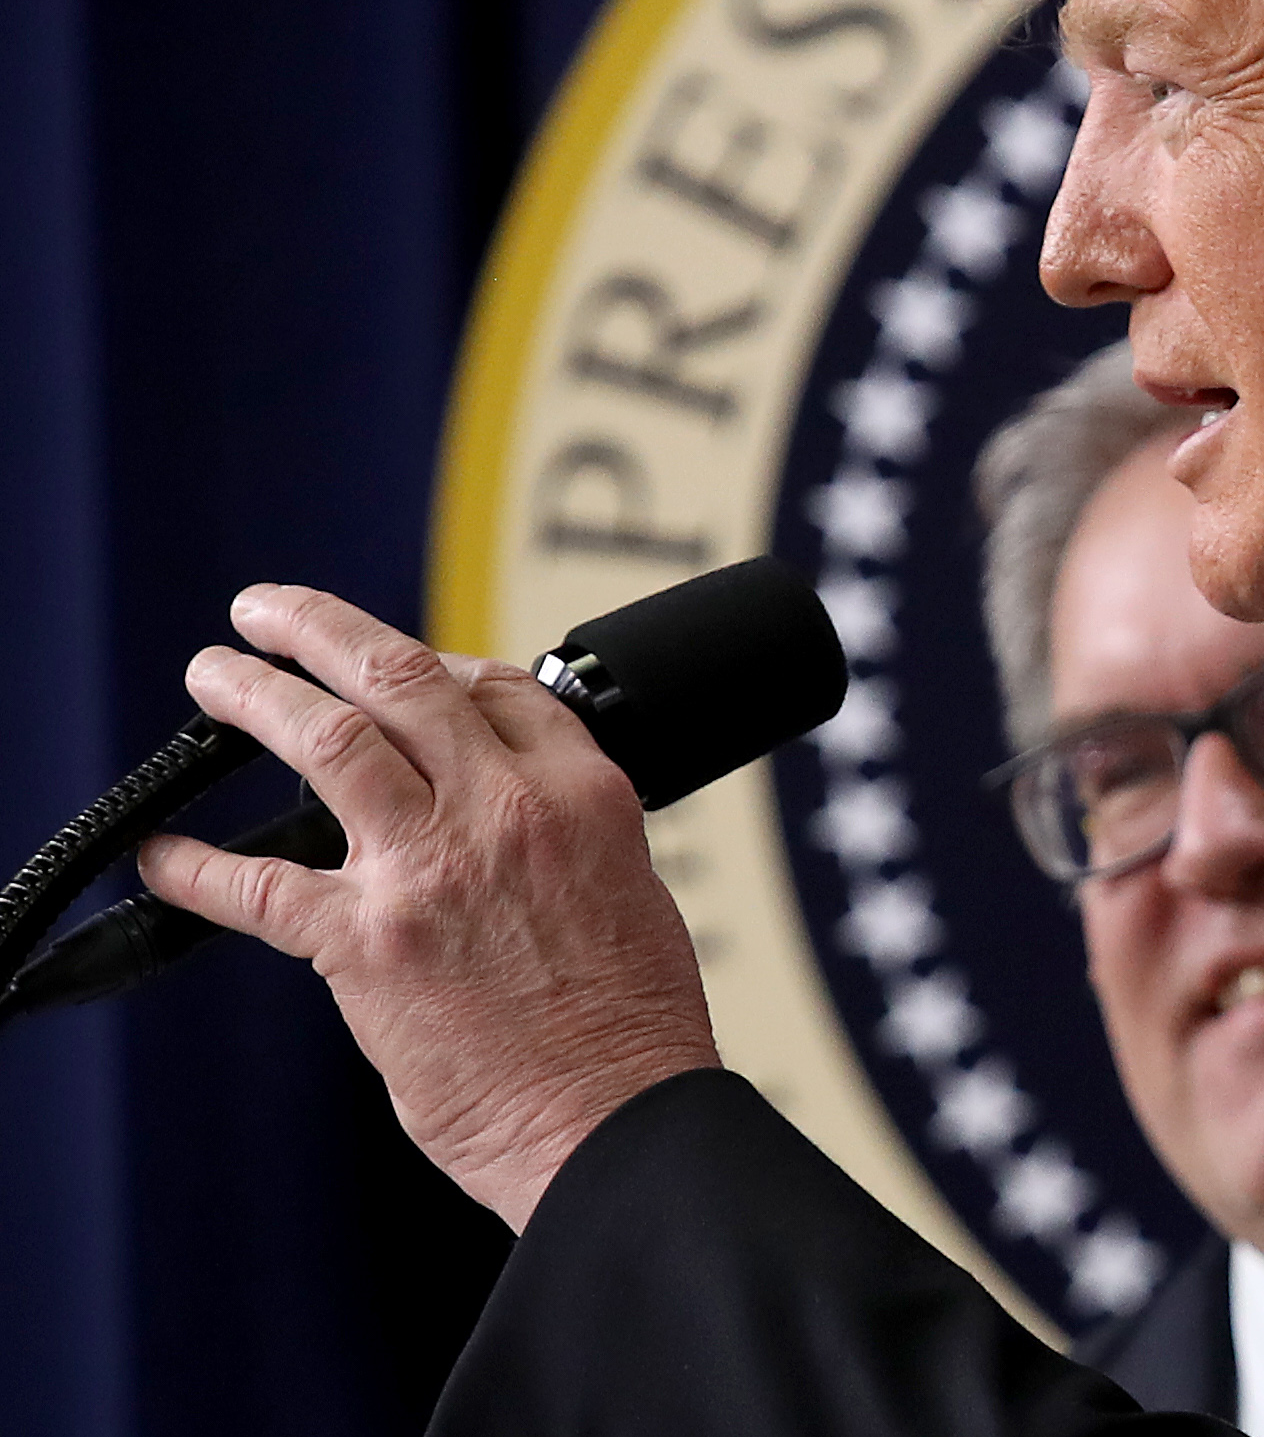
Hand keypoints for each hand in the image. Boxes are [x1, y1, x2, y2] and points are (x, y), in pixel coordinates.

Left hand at [137, 583, 720, 1230]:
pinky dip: (196, 869)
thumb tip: (491, 822)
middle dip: (317, 627)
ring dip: (254, 696)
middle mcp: (506, 809)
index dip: (438, 665)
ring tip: (214, 676)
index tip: (397, 668)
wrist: (616, 1120)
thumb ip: (556, 838)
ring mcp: (432, 870)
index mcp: (583, 793)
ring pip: (327, 741)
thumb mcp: (629, 890)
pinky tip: (164, 858)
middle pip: (399, 677)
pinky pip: (258, 888)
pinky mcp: (368, 945)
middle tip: (267, 610)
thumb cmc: (631, 1028)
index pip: (498, 688)